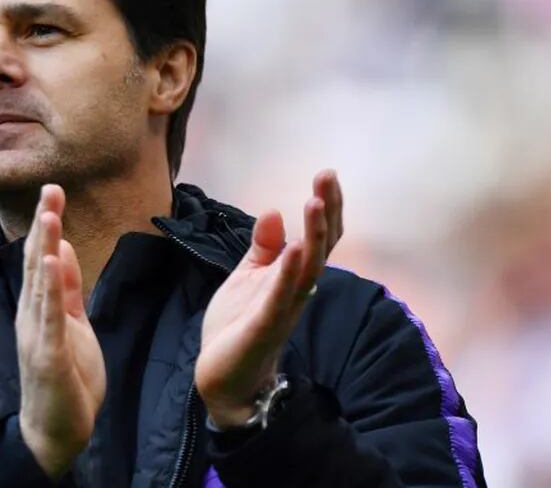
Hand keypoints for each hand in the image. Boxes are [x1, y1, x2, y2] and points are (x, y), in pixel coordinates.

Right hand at [16, 185, 105, 478]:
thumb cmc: (65, 378)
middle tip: (52, 188)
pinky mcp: (48, 355)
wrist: (56, 429)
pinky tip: (52, 263)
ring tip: (50, 215)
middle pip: (38, 263)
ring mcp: (38, 334)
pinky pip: (51, 317)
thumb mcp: (71, 324)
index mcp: (40, 308)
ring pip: (40, 285)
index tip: (54, 192)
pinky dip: (52, 289)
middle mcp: (33, 315)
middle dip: (46, 224)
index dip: (49, 225)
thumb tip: (59, 249)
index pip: (43, 259)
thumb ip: (65, 289)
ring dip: (44, 249)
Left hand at [196, 170, 342, 428]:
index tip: (326, 175)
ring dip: (313, 235)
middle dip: (326, 211)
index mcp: (293, 276)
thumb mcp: (248, 277)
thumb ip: (264, 248)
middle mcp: (297, 290)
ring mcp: (283, 308)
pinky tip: (294, 248)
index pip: (318, 238)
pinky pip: (281, 297)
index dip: (326, 208)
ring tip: (314, 202)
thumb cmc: (238, 325)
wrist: (223, 377)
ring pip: (308, 268)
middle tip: (327, 177)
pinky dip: (288, 272)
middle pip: (320, 247)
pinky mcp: (264, 325)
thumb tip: (274, 212)